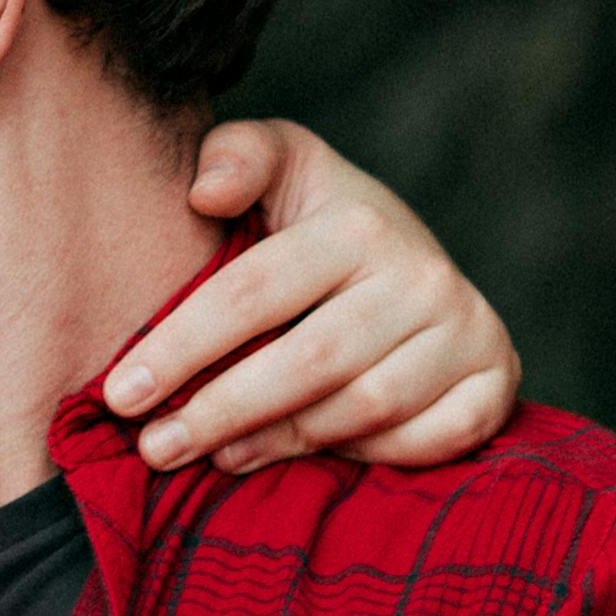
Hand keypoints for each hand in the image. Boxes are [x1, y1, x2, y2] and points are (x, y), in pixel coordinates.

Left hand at [106, 121, 519, 472]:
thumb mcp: (282, 166)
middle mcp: (423, 276)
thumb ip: (237, 156)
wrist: (416, 263)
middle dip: (219, 410)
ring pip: (363, 411)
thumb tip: (205, 193)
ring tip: (214, 456)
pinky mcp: (495, 383)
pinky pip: (427, 443)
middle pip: (307, 363)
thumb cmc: (320, 222)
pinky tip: (310, 460)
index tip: (120, 393)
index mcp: (358, 223)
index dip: (180, 346)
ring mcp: (468, 332)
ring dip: (280, 442)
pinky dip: (367, 458)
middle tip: (154, 447)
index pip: (253, 293)